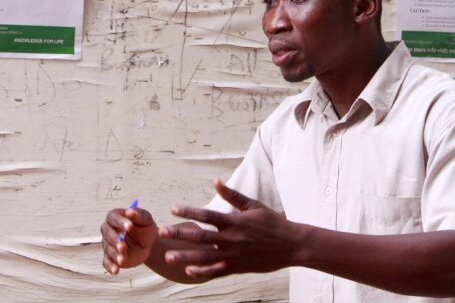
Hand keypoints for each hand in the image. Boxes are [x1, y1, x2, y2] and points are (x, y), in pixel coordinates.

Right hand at [101, 204, 157, 274]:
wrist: (148, 243)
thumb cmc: (144, 227)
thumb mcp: (146, 219)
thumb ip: (139, 214)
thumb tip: (130, 211)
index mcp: (115, 217)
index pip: (113, 217)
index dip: (120, 222)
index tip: (129, 226)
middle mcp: (109, 230)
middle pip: (107, 233)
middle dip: (115, 240)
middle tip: (122, 245)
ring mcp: (108, 244)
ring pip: (108, 249)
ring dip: (115, 254)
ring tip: (122, 259)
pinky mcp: (111, 257)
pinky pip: (107, 262)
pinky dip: (110, 267)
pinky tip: (116, 270)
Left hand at [159, 179, 298, 278]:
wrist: (292, 245)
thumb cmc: (272, 223)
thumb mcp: (253, 206)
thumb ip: (232, 195)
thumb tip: (216, 181)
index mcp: (234, 221)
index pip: (206, 215)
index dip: (189, 211)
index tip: (173, 208)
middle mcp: (231, 239)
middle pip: (200, 236)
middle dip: (180, 234)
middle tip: (163, 232)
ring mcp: (233, 255)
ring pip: (204, 257)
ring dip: (185, 256)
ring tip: (169, 256)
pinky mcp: (237, 267)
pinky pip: (216, 271)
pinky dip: (202, 272)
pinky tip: (188, 272)